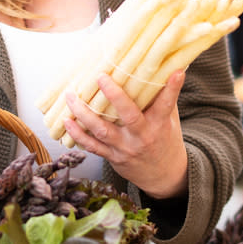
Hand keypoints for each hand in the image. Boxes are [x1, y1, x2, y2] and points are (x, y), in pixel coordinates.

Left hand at [61, 70, 187, 198]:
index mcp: (159, 125)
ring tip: (71, 96)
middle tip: (101, 77)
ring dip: (83, 113)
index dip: (172, 88)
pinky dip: (77, 134)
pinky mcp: (113, 157)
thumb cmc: (165, 140)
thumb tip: (165, 67)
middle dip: (115, 96)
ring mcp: (125, 148)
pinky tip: (66, 121)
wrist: (163, 176)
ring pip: (102, 130)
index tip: (176, 73)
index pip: (166, 104)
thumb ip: (163, 98)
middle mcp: (142, 137)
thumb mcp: (170, 121)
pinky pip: (92, 146)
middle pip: (129, 116)